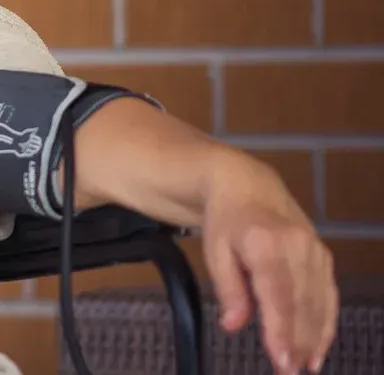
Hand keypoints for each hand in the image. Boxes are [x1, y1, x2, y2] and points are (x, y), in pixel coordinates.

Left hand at [201, 154, 336, 374]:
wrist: (247, 186)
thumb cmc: (226, 221)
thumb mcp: (214, 251)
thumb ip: (228, 289)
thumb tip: (234, 324)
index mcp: (266, 243)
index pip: (277, 295)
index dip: (281, 331)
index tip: (281, 360)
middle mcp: (297, 247)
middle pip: (302, 303)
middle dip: (299, 342)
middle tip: (291, 371)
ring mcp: (314, 251)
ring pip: (319, 302)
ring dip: (315, 337)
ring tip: (306, 365)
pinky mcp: (323, 257)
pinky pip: (328, 295)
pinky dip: (326, 322)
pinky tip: (319, 346)